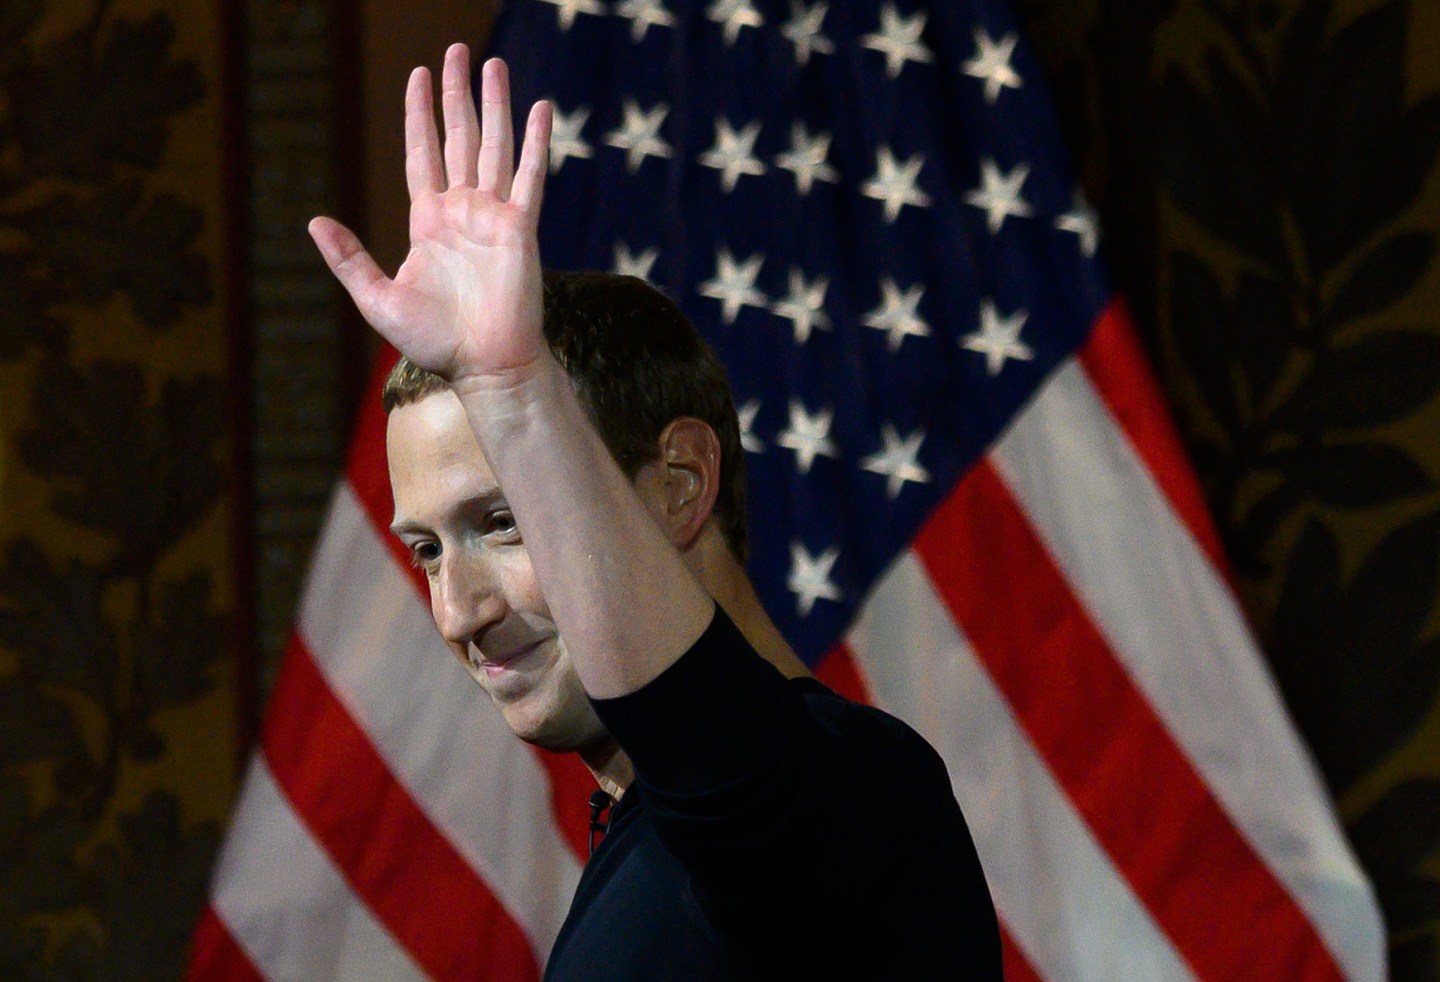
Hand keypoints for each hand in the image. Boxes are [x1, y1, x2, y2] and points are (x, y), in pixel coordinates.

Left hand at [308, 45, 552, 385]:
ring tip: (493, 63)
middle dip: (456, 93)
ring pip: (494, 145)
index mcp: (428, 221)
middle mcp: (462, 210)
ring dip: (494, 103)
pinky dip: (535, 142)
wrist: (484, 366)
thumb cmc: (434, 342)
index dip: (420, 113)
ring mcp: (493, 216)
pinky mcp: (520, 228)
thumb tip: (313, 221)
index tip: (419, 75)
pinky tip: (538, 108)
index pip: (423, 152)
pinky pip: (530, 176)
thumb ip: (349, 259)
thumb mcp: (377, 298)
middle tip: (456, 51)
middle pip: (459, 137)